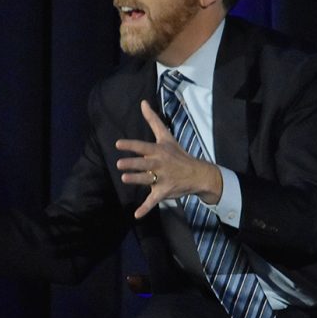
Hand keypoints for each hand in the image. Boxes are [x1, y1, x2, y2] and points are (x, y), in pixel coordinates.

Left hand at [116, 100, 222, 218]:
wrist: (198, 174)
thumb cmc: (178, 154)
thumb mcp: (166, 136)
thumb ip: (153, 120)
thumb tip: (143, 102)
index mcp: (159, 151)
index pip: (143, 146)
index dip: (131, 145)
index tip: (118, 144)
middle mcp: (159, 164)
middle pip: (144, 164)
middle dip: (133, 164)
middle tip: (120, 164)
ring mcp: (162, 178)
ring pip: (147, 180)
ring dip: (136, 180)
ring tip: (124, 178)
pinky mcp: (164, 192)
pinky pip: (153, 201)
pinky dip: (145, 209)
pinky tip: (136, 215)